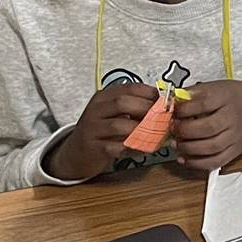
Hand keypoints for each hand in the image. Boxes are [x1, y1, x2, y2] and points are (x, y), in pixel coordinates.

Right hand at [45, 84, 159, 181]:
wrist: (76, 153)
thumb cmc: (101, 131)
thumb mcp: (114, 113)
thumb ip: (133, 106)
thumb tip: (163, 103)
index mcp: (103, 97)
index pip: (129, 88)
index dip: (150, 93)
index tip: (166, 101)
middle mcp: (95, 110)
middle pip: (122, 102)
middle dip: (146, 109)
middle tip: (163, 118)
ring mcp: (92, 129)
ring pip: (119, 125)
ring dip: (142, 131)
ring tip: (157, 135)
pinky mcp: (93, 148)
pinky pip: (116, 147)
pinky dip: (133, 148)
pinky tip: (142, 148)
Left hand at [172, 80, 241, 172]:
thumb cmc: (236, 97)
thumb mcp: (217, 86)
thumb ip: (195, 93)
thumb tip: (172, 100)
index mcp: (227, 97)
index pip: (204, 103)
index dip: (184, 108)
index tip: (173, 110)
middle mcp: (233, 118)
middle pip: (207, 128)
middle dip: (184, 130)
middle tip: (173, 128)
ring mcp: (235, 136)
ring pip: (210, 147)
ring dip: (188, 148)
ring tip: (177, 143)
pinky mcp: (235, 151)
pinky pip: (216, 162)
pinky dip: (197, 163)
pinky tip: (185, 159)